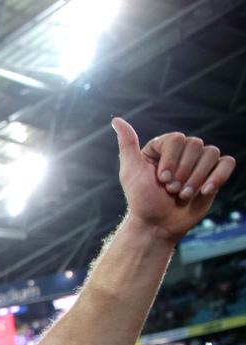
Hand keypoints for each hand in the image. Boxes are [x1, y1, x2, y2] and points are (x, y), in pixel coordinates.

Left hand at [113, 117, 235, 241]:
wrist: (158, 224)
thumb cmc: (142, 199)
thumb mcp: (131, 171)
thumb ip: (127, 144)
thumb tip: (117, 120)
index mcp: (162, 147)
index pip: (176, 138)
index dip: (171, 160)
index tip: (161, 179)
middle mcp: (182, 151)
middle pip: (195, 144)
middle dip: (183, 172)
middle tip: (171, 189)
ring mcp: (199, 163)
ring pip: (211, 153)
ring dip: (197, 177)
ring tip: (184, 194)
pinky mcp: (213, 175)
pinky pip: (227, 163)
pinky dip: (218, 176)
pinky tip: (205, 191)